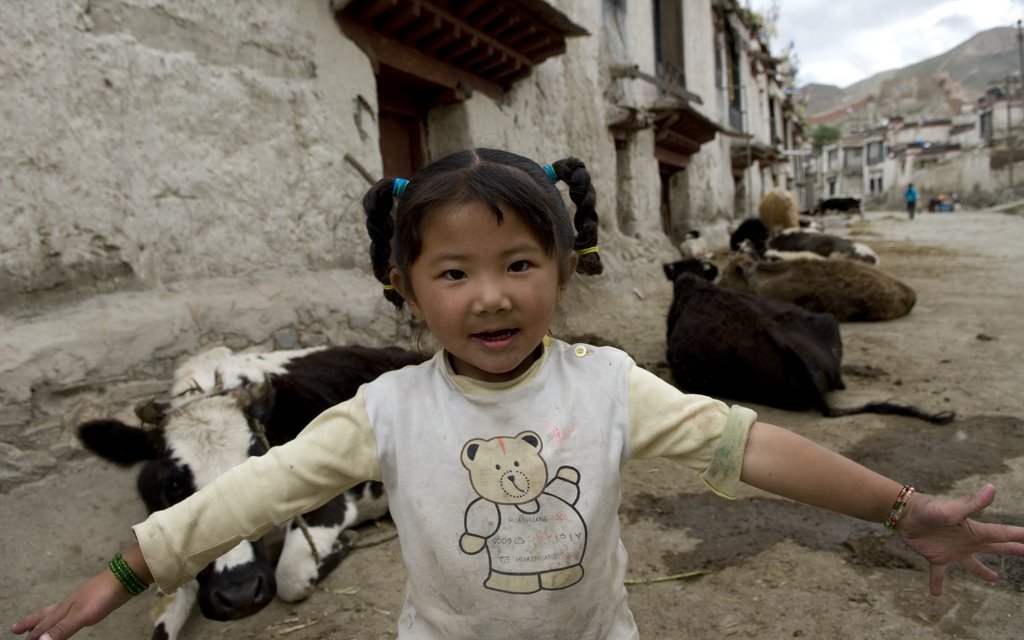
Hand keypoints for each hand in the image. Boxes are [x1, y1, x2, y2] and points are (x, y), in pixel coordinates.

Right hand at [10, 570, 131, 639]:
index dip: (33, 634)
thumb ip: (62, 629)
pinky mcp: (90, 602)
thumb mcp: (81, 615)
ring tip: (37, 625)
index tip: (21, 639)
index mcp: (63, 609)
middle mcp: (68, 605)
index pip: (44, 625)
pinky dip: (61, 618)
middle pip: (45, 616)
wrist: (124, 578)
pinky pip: (69, 612)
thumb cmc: (103, 596)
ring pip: (56, 613)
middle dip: (31, 624)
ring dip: (44, 620)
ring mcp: (79, 602)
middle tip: (16, 629)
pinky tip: (67, 617)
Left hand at [897, 483, 1023, 595]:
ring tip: (993, 579)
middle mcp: (966, 541)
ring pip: (972, 564)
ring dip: (982, 572)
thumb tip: (992, 488)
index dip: (1018, 536)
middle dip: (1011, 550)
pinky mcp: (936, 557)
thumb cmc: (929, 509)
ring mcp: (952, 550)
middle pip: (994, 547)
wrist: (904, 514)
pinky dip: (937, 582)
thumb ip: (973, 503)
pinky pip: (939, 573)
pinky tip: (936, 594)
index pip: (1002, 534)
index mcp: (974, 530)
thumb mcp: (953, 508)